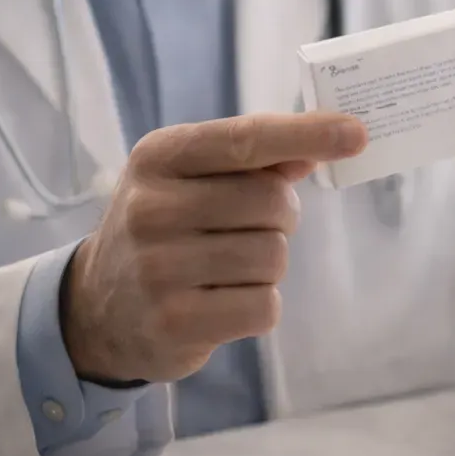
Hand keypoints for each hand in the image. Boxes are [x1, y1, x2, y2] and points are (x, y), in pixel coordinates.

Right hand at [62, 111, 366, 383]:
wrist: (98, 308)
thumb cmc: (165, 228)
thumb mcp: (191, 178)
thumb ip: (254, 160)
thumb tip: (320, 146)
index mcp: (159, 156)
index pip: (247, 138)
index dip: (306, 134)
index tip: (356, 133)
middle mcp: (151, 207)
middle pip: (272, 202)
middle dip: (280, 217)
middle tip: (249, 229)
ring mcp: (158, 268)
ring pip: (273, 256)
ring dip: (268, 264)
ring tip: (228, 268)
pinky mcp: (174, 322)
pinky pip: (264, 306)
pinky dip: (260, 304)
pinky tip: (223, 302)